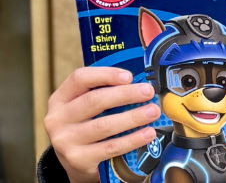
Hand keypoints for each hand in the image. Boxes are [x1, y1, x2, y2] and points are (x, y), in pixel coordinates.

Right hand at [45, 67, 159, 182]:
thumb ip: (103, 93)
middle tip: (148, 92)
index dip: (105, 74)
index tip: (129, 76)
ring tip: (153, 112)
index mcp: (60, 100)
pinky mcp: (79, 159)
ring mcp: (66, 141)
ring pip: (104, 125)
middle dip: (125, 94)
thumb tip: (138, 84)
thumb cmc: (85, 128)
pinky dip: (133, 139)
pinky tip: (148, 133)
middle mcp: (58, 119)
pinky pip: (111, 147)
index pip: (79, 79)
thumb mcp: (84, 108)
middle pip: (94, 101)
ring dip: (133, 117)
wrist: (75, 164)